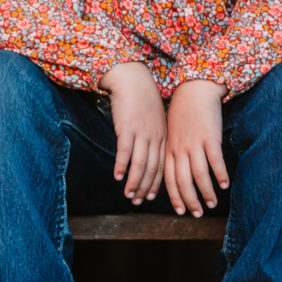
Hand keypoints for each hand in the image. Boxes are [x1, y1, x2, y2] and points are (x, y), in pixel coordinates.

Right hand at [99, 62, 166, 204]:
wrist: (132, 78)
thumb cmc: (141, 98)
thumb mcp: (153, 117)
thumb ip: (152, 135)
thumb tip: (146, 151)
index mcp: (163, 135)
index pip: (162, 165)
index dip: (157, 183)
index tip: (151, 197)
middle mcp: (155, 137)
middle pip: (152, 169)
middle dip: (146, 188)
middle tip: (138, 202)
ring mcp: (142, 133)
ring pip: (140, 164)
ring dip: (135, 182)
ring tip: (129, 195)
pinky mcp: (127, 127)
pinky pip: (125, 151)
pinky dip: (122, 166)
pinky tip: (118, 177)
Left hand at [164, 79, 228, 216]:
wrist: (194, 89)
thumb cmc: (184, 112)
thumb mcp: (172, 133)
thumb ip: (174, 151)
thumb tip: (178, 172)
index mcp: (169, 149)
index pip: (169, 179)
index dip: (175, 197)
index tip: (181, 212)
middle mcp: (180, 148)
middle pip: (183, 181)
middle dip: (190, 201)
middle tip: (198, 214)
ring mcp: (195, 143)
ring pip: (199, 175)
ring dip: (206, 192)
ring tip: (213, 203)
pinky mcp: (209, 136)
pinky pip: (215, 160)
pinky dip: (220, 175)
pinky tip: (225, 185)